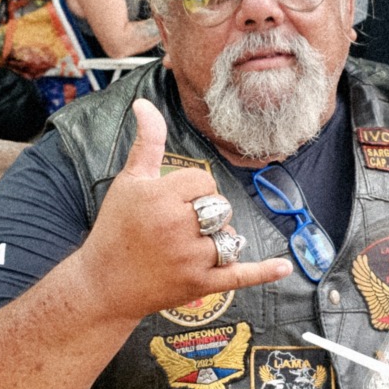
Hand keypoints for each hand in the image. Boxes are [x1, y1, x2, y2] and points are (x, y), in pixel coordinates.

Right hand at [73, 99, 290, 319]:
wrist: (104, 284)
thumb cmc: (115, 228)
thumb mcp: (129, 181)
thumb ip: (147, 142)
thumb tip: (144, 103)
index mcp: (161, 198)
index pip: (203, 181)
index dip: (190, 189)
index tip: (169, 202)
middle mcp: (178, 227)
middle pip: (220, 206)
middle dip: (205, 212)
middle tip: (176, 226)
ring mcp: (191, 259)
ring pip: (229, 235)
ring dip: (218, 238)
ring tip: (191, 246)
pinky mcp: (200, 285)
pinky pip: (239, 275)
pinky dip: (263, 272)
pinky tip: (284, 268)